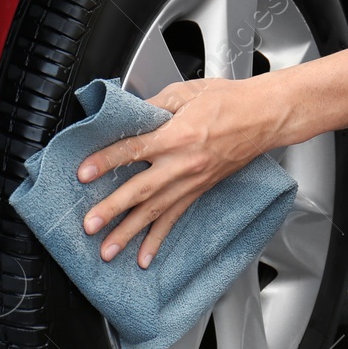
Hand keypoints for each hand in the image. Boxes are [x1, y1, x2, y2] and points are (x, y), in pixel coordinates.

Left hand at [77, 75, 290, 267]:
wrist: (264, 118)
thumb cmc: (229, 101)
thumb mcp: (184, 92)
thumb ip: (152, 106)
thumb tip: (125, 115)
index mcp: (176, 135)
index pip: (133, 150)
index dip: (106, 161)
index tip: (83, 173)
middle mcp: (182, 164)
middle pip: (141, 190)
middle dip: (112, 209)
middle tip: (89, 225)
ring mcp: (191, 182)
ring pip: (154, 212)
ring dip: (129, 233)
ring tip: (107, 250)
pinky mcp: (198, 191)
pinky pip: (175, 218)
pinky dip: (158, 239)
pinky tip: (144, 256)